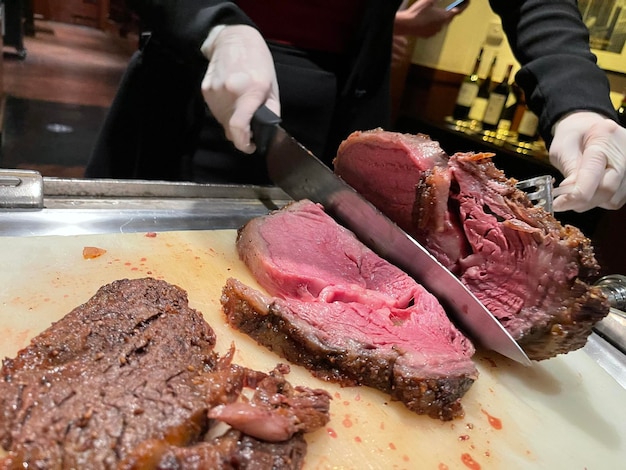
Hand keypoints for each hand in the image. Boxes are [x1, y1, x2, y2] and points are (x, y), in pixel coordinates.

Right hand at [200, 25, 279, 153]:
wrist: (233, 39)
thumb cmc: (258, 62)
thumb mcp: (272, 87)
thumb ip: (271, 111)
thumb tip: (266, 133)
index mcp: (251, 92)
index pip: (238, 128)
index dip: (243, 144)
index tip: (250, 147)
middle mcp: (230, 93)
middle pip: (230, 128)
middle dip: (240, 134)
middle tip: (249, 128)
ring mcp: (215, 92)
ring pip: (222, 121)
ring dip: (232, 122)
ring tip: (240, 107)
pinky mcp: (205, 90)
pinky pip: (215, 111)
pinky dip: (224, 112)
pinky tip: (231, 99)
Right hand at [394, 0, 467, 37]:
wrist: (406, 25)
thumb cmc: (418, 11)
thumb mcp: (430, 0)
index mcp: (444, 17)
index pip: (458, 11)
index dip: (464, 6)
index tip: (467, 1)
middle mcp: (442, 26)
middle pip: (448, 18)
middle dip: (449, 12)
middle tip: (449, 6)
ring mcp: (434, 32)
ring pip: (440, 24)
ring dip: (439, 19)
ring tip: (433, 13)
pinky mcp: (427, 36)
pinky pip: (433, 29)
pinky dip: (432, 24)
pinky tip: (426, 20)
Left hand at [549, 111, 625, 211]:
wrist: (589, 128)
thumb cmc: (574, 137)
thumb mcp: (563, 148)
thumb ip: (569, 169)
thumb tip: (571, 195)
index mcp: (604, 136)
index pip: (593, 172)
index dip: (576, 193)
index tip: (558, 204)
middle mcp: (625, 151)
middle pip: (607, 188)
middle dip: (582, 201)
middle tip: (563, 202)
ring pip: (612, 198)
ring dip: (590, 201)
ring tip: (578, 188)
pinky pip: (616, 200)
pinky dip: (600, 200)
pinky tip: (591, 188)